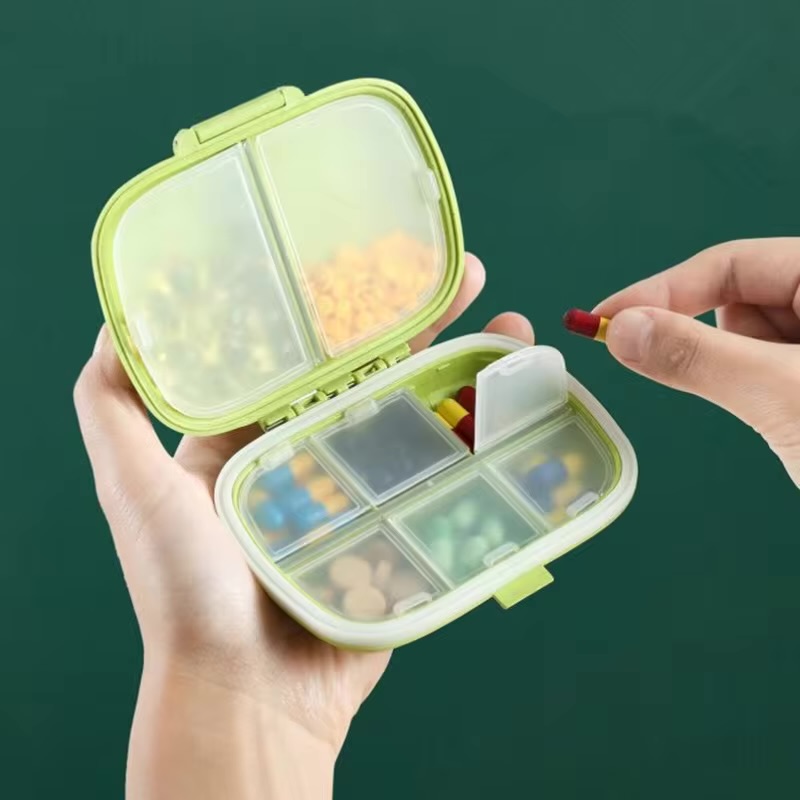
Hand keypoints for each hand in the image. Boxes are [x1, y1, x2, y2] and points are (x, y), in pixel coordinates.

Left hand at [74, 253, 534, 797]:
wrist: (249, 697)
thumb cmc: (186, 593)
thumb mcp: (132, 489)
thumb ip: (112, 407)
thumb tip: (116, 321)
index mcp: (254, 433)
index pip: (306, 350)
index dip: (342, 302)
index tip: (376, 258)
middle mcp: (311, 453)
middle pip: (376, 371)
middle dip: (423, 322)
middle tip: (467, 275)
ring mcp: (363, 490)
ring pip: (422, 414)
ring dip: (468, 370)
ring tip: (513, 330)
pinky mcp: (401, 528)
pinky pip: (444, 474)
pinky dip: (482, 440)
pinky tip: (518, 404)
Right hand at [595, 238, 799, 486]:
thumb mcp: (787, 398)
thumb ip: (699, 357)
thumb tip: (619, 329)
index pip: (738, 262)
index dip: (665, 289)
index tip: (605, 320)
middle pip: (746, 299)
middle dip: (718, 341)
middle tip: (723, 388)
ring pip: (754, 340)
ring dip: (744, 375)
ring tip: (786, 416)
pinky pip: (770, 370)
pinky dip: (759, 392)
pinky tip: (792, 423)